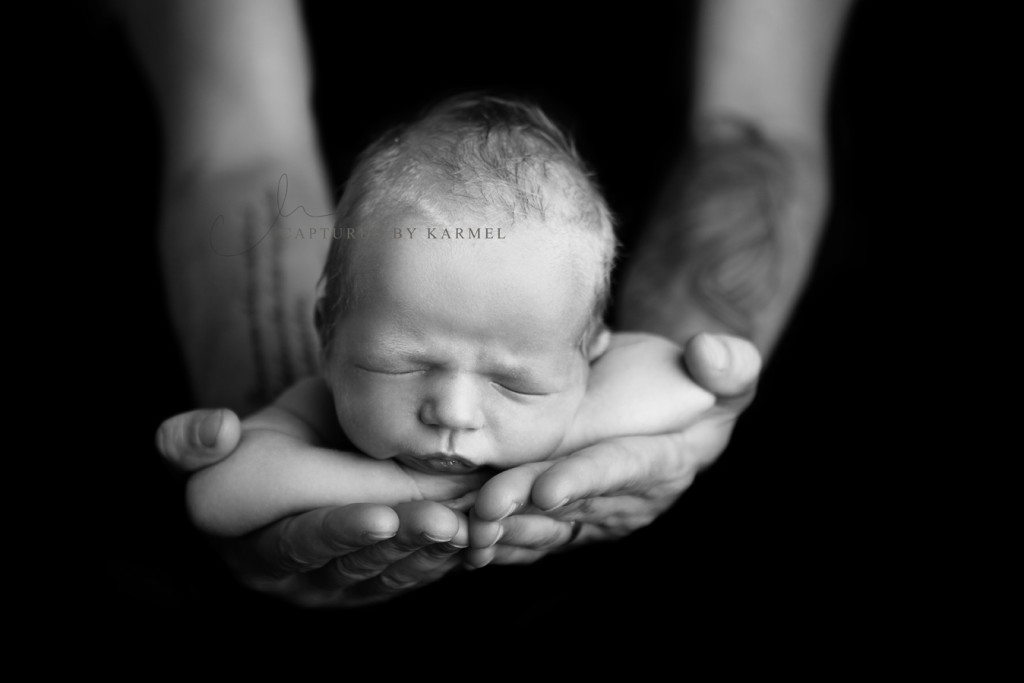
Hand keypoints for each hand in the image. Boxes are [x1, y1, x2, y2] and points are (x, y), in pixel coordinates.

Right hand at [157, 410, 471, 606]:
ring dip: (434, 549)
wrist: (288, 469)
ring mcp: (349, 585)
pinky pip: (420, 571)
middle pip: (359, 564)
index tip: (376, 513)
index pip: (301, 543)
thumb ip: (190, 444)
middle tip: (439, 521)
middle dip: (401, 542)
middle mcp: (307, 578)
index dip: (338, 531)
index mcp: (261, 548)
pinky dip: (450, 555)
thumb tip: (216, 431)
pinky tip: (479, 534)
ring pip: (397, 571)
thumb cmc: (247, 456)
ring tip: (466, 524)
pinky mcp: (385, 580)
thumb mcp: (203, 452)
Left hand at [466, 333, 760, 565]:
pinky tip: (451, 539)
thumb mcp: (730, 371)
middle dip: (525, 507)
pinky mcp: (567, 517)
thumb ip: (728, 365)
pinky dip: (491, 538)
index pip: (623, 470)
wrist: (673, 407)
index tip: (548, 489)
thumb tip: (706, 354)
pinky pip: (527, 532)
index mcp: (665, 463)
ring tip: (457, 528)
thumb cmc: (700, 385)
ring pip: (542, 525)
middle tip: (483, 508)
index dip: (587, 480)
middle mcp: (627, 500)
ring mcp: (594, 513)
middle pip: (571, 504)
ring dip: (500, 529)